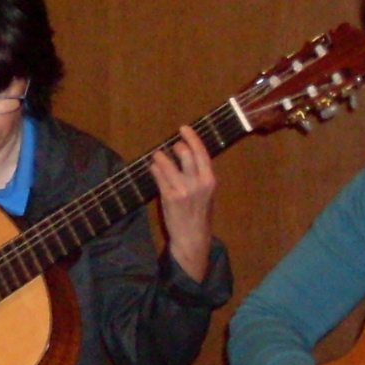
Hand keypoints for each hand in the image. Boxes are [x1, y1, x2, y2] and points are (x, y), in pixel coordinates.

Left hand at [150, 124, 217, 281]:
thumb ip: (199, 173)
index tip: (183, 128)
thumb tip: (186, 151)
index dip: (192, 137)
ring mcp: (182, 190)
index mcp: (210, 180)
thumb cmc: (199, 212)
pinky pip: (158, 175)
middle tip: (172, 147)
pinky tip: (154, 168)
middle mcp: (198, 183)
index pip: (201, 152)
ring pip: (166, 162)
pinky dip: (154, 168)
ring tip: (158, 157)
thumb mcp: (206, 191)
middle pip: (184, 152)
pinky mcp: (169, 197)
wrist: (192, 236)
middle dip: (175, 146)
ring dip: (160, 156)